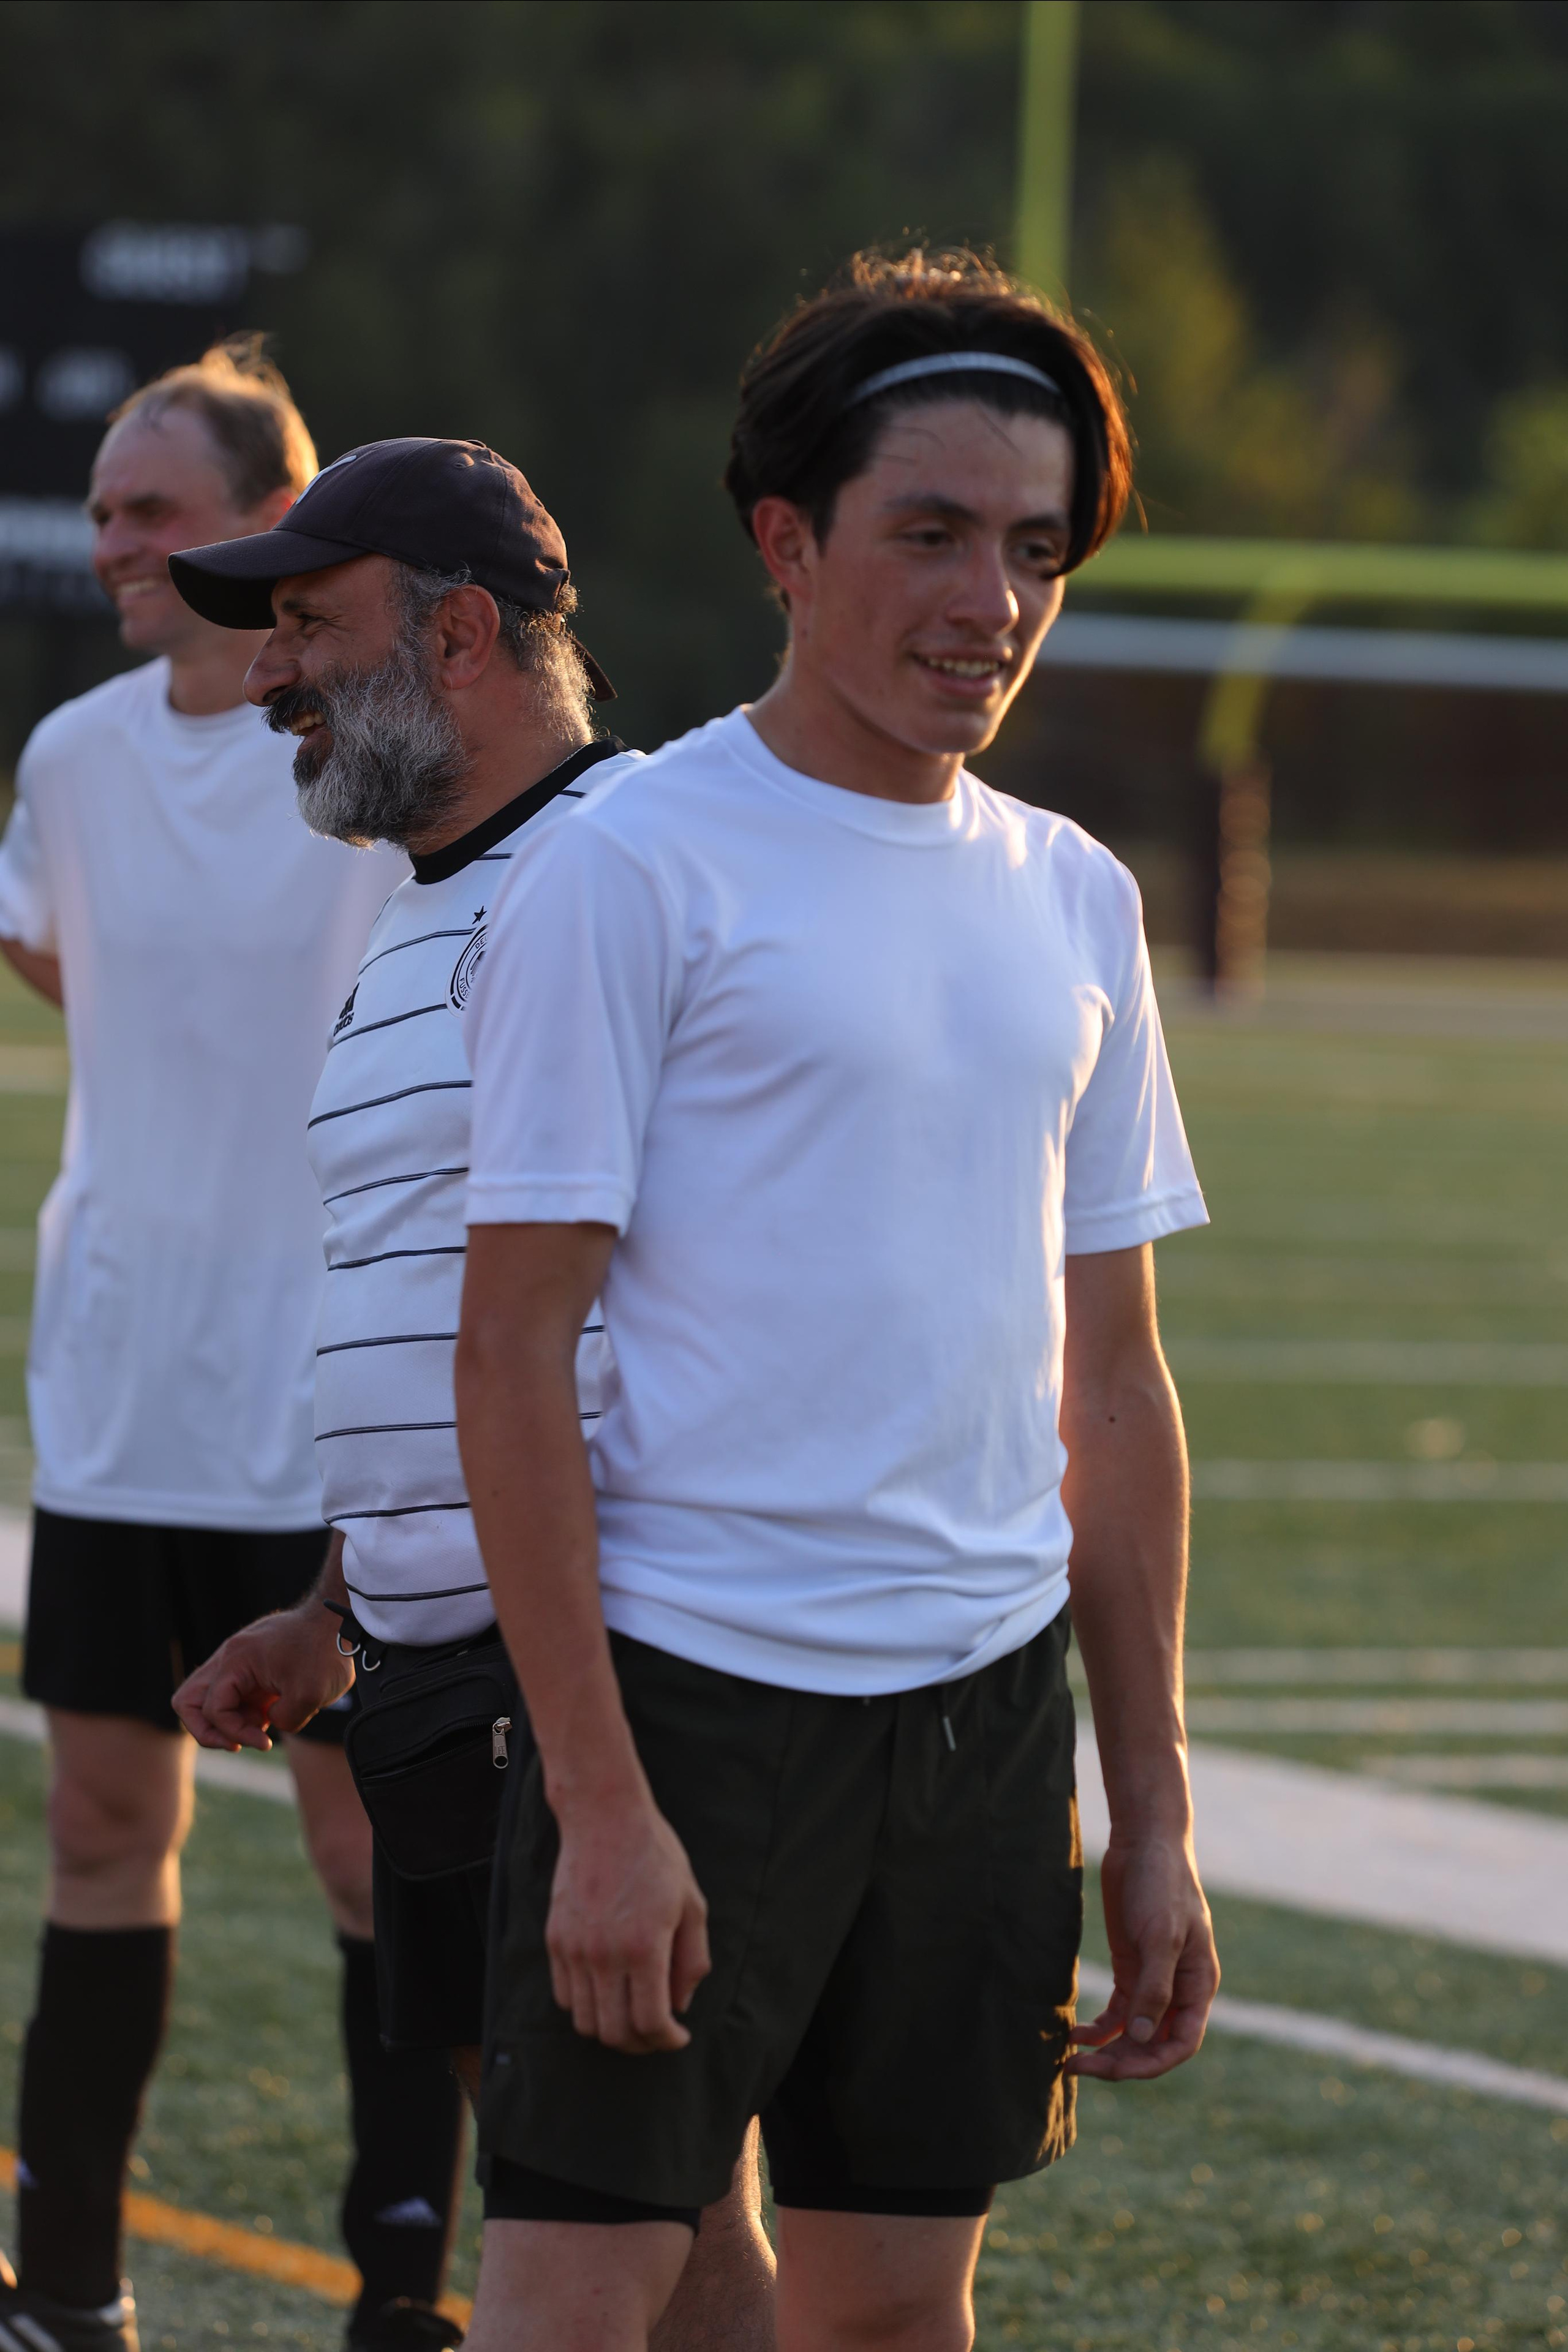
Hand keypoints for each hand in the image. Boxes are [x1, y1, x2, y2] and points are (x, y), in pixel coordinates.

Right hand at [173, 1607, 352, 1750]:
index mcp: (236, 1660)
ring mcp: (236, 1662)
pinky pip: (228, 1695)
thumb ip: (283, 1720)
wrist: (339, 1621)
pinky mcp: (248, 1668)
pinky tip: (266, 1719)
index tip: (264, 1741)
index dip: (233, 1732)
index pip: (214, 1708)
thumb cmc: (325, 1651)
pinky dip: (239, 1713)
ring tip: (255, 1731)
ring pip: (204, 1698)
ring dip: (223, 1722)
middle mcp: (228, 1658)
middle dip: (207, 1731)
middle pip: (188, 1701)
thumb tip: (269, 1722)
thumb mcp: (309, 1695)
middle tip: (237, 1743)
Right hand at [546, 1794, 710, 2054]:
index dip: (668, 2040)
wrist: (604, 1816)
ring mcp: (574, 1948)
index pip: (651, 2021)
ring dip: (611, 2029)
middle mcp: (604, 1954)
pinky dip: (586, 2007)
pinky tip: (607, 1991)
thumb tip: (680, 2004)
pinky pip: (564, 1996)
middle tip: (657, 2033)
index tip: (679, 2036)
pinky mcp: (554, 1939)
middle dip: (641, 2044)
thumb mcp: (691, 1903)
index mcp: (644, 1946)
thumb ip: (692, 1959)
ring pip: (585, 2021)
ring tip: (631, 2016)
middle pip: (614, 2032)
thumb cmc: (655, 1855)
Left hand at [1070, 1832, 1218, 2079]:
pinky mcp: (1131, 1967)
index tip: (1115, 2070)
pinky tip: (1076, 2033)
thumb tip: (1143, 2038)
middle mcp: (1178, 1990)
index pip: (1182, 2043)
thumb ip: (1155, 1988)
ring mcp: (1153, 1980)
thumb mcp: (1161, 1936)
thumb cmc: (1162, 1884)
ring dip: (1107, 2051)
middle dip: (1120, 2062)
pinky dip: (1099, 2028)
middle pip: (1154, 2044)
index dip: (1152, 2064)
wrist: (1144, 1842)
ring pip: (1134, 2033)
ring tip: (1071, 2061)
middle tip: (1079, 2068)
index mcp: (1197, 1985)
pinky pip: (1118, 2012)